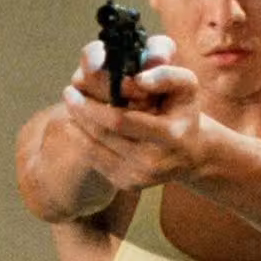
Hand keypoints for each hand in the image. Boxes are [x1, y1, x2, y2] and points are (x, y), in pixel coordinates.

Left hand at [58, 36, 213, 190]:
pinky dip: (84, 142)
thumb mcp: (186, 87)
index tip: (75, 85)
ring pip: (95, 149)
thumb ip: (167, 75)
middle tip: (69, 94)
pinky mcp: (128, 185)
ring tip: (72, 107)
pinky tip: (79, 126)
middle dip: (81, 113)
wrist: (191, 153)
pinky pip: (97, 161)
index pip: (120, 121)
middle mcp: (154, 162)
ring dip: (78, 126)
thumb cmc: (183, 111)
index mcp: (169, 136)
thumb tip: (139, 79)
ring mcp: (140, 177)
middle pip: (103, 135)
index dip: (93, 105)